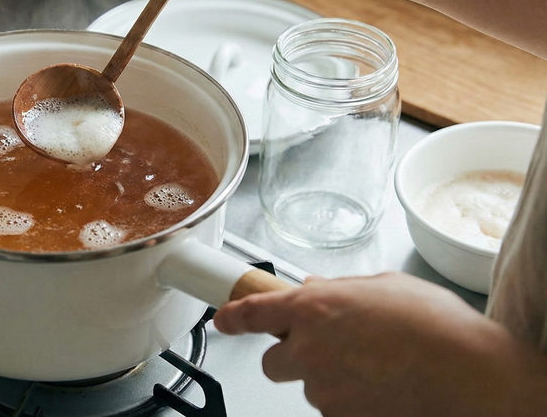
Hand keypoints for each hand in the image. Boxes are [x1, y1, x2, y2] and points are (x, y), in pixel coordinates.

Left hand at [214, 272, 546, 416]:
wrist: (468, 375)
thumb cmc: (435, 326)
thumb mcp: (384, 287)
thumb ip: (340, 289)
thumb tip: (317, 287)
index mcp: (313, 307)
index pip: (253, 312)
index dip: (233, 316)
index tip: (224, 319)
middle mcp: (308, 349)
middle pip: (272, 361)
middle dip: (294, 357)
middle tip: (330, 350)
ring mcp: (322, 388)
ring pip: (308, 386)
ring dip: (329, 378)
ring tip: (373, 366)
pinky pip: (334, 408)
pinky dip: (351, 400)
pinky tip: (380, 387)